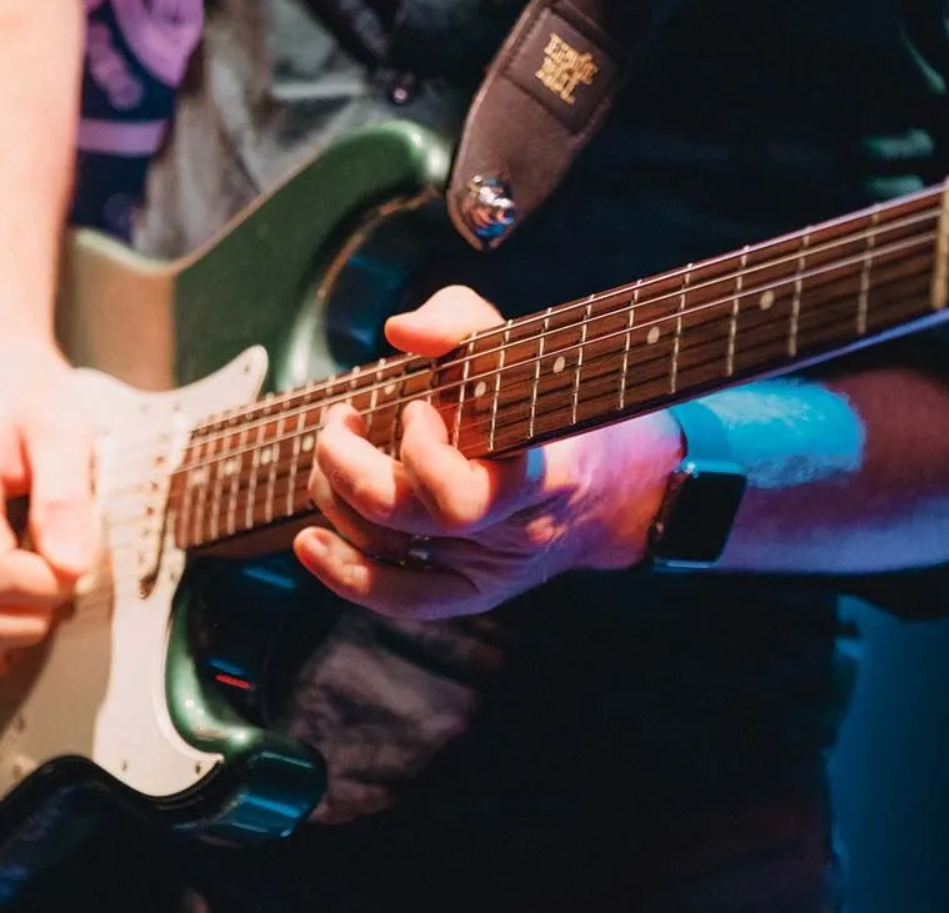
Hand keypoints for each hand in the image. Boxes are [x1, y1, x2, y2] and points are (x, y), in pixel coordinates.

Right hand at [0, 341, 93, 648]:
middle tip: (56, 596)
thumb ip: (63, 499)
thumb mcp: (59, 432)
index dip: (40, 588)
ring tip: (35, 609)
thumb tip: (72, 566)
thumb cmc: (26, 397)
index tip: (72, 575)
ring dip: (0, 627)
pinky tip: (12, 621)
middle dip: (19, 616)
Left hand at [294, 286, 682, 619]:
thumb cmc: (550, 407)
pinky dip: (344, 573)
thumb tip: (397, 331)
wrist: (606, 487)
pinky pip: (400, 599)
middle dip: (350, 468)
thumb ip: (460, 322)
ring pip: (389, 553)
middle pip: (409, 522)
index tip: (417, 407)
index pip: (461, 497)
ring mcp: (489, 570)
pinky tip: (308, 540)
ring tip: (335, 449)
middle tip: (341, 423)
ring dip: (336, 497)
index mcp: (537, 475)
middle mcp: (513, 534)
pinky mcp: (470, 591)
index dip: (419, 455)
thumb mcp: (517, 348)